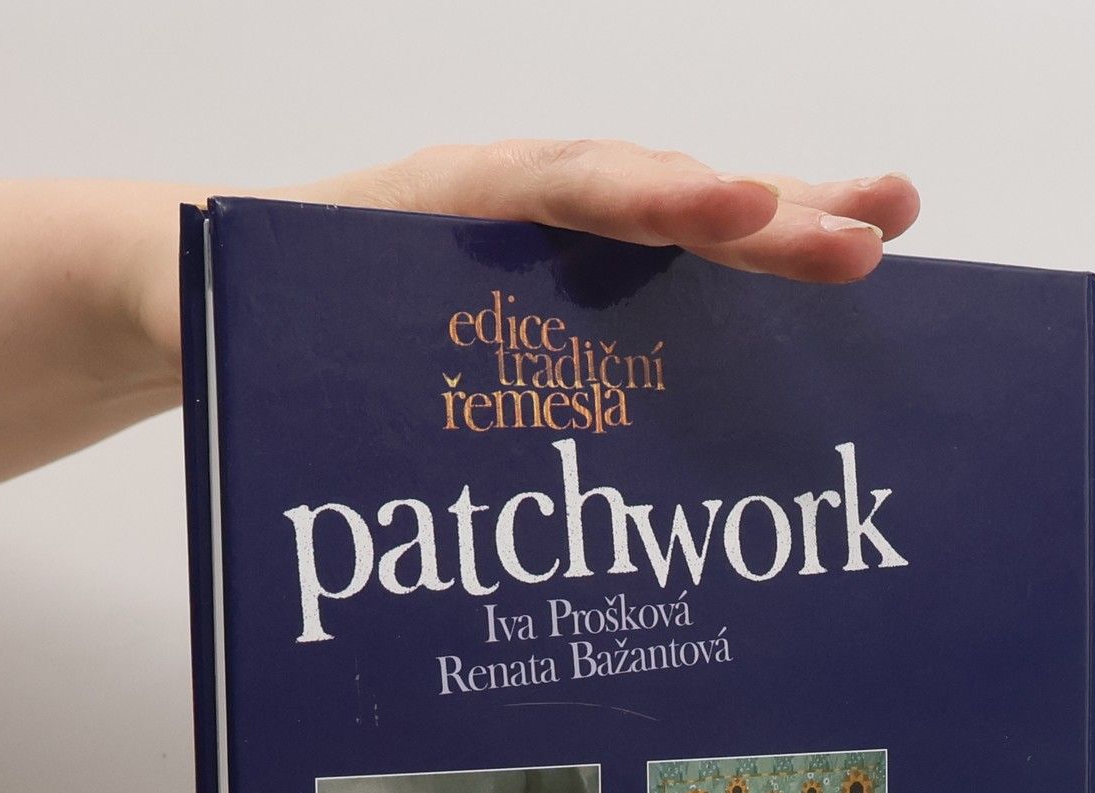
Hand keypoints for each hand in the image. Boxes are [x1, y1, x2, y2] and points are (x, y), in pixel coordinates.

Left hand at [131, 141, 919, 376]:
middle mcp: (515, 208)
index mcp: (441, 204)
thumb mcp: (217, 298)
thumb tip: (208, 295)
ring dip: (784, 228)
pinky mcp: (566, 289)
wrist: (216, 286)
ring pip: (681, 231)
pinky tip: (825, 301)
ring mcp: (550, 244)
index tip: (729, 212)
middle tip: (870, 237)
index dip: (647, 203)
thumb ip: (230, 299)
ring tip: (886, 224)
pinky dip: (748, 283)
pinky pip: (669, 284)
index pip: (564, 189)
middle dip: (762, 219)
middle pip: (654, 200)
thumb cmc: (228, 300)